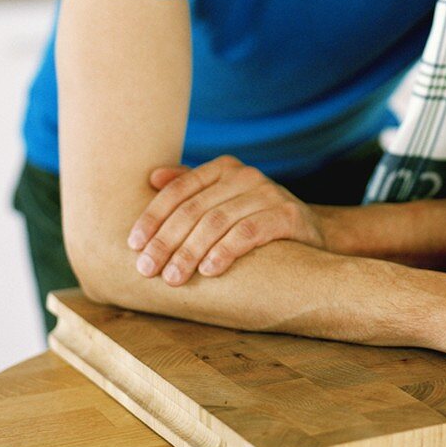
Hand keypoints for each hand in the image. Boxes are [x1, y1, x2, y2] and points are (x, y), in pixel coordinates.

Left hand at [126, 155, 327, 285]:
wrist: (312, 233)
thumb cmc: (255, 219)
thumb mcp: (224, 200)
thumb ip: (190, 187)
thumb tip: (152, 178)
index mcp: (224, 169)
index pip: (180, 189)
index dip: (153, 216)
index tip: (133, 245)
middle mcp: (245, 175)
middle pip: (195, 208)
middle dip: (166, 240)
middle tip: (146, 269)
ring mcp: (269, 193)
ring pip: (218, 221)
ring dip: (190, 251)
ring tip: (172, 277)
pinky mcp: (288, 215)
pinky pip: (250, 232)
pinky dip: (226, 251)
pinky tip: (209, 271)